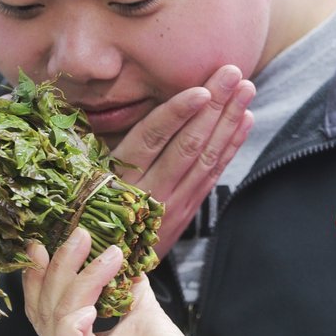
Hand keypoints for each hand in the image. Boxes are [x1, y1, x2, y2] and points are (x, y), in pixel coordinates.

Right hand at [23, 229, 227, 335]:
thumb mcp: (143, 316)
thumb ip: (126, 289)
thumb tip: (125, 253)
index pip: (42, 309)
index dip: (39, 275)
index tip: (46, 240)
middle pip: (45, 308)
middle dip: (58, 266)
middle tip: (81, 234)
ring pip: (58, 319)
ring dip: (80, 279)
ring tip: (109, 253)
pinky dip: (75, 321)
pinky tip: (91, 305)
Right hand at [112, 65, 254, 255]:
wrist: (107, 262)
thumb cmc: (93, 207)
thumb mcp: (89, 177)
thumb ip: (108, 146)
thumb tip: (125, 103)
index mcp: (120, 176)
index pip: (151, 139)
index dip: (177, 114)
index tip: (200, 90)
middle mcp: (151, 190)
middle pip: (188, 144)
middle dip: (214, 106)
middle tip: (233, 73)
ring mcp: (173, 202)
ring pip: (207, 158)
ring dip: (229, 120)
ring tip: (245, 89)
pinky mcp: (188, 209)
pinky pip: (213, 173)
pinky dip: (231, 146)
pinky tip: (245, 121)